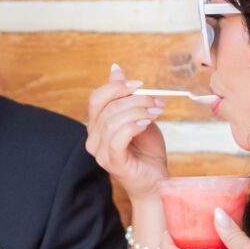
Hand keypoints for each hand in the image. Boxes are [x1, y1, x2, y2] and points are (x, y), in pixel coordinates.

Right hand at [85, 64, 169, 201]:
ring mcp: (101, 153)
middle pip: (108, 107)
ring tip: (156, 113)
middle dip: (135, 100)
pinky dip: (133, 126)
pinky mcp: (113, 162)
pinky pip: (117, 137)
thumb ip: (125, 96)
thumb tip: (115, 69)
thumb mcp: (138, 116)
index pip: (96, 98)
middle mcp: (93, 139)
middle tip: (156, 102)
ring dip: (138, 111)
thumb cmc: (146, 151)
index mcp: (96, 126)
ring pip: (113, 120)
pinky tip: (146, 124)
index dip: (117, 87)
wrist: (155, 179)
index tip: (139, 84)